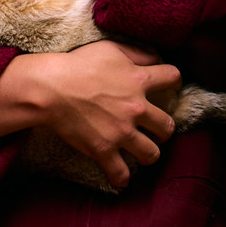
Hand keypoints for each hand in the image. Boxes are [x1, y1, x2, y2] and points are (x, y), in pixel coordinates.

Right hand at [0, 40, 180, 187]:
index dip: (173, 81)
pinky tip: (121, 176)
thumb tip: (157, 58)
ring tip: (142, 152)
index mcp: (139, 80)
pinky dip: (122, 177)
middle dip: (163, 129)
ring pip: (151, 154)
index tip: (170, 86)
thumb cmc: (78, 65)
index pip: (172, 78)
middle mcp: (136, 107)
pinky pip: (121, 173)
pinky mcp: (104, 149)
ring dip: (148, 154)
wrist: (51, 88)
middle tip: (155, 129)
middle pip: (167, 125)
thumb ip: (137, 53)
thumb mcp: (111, 49)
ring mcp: (121, 131)